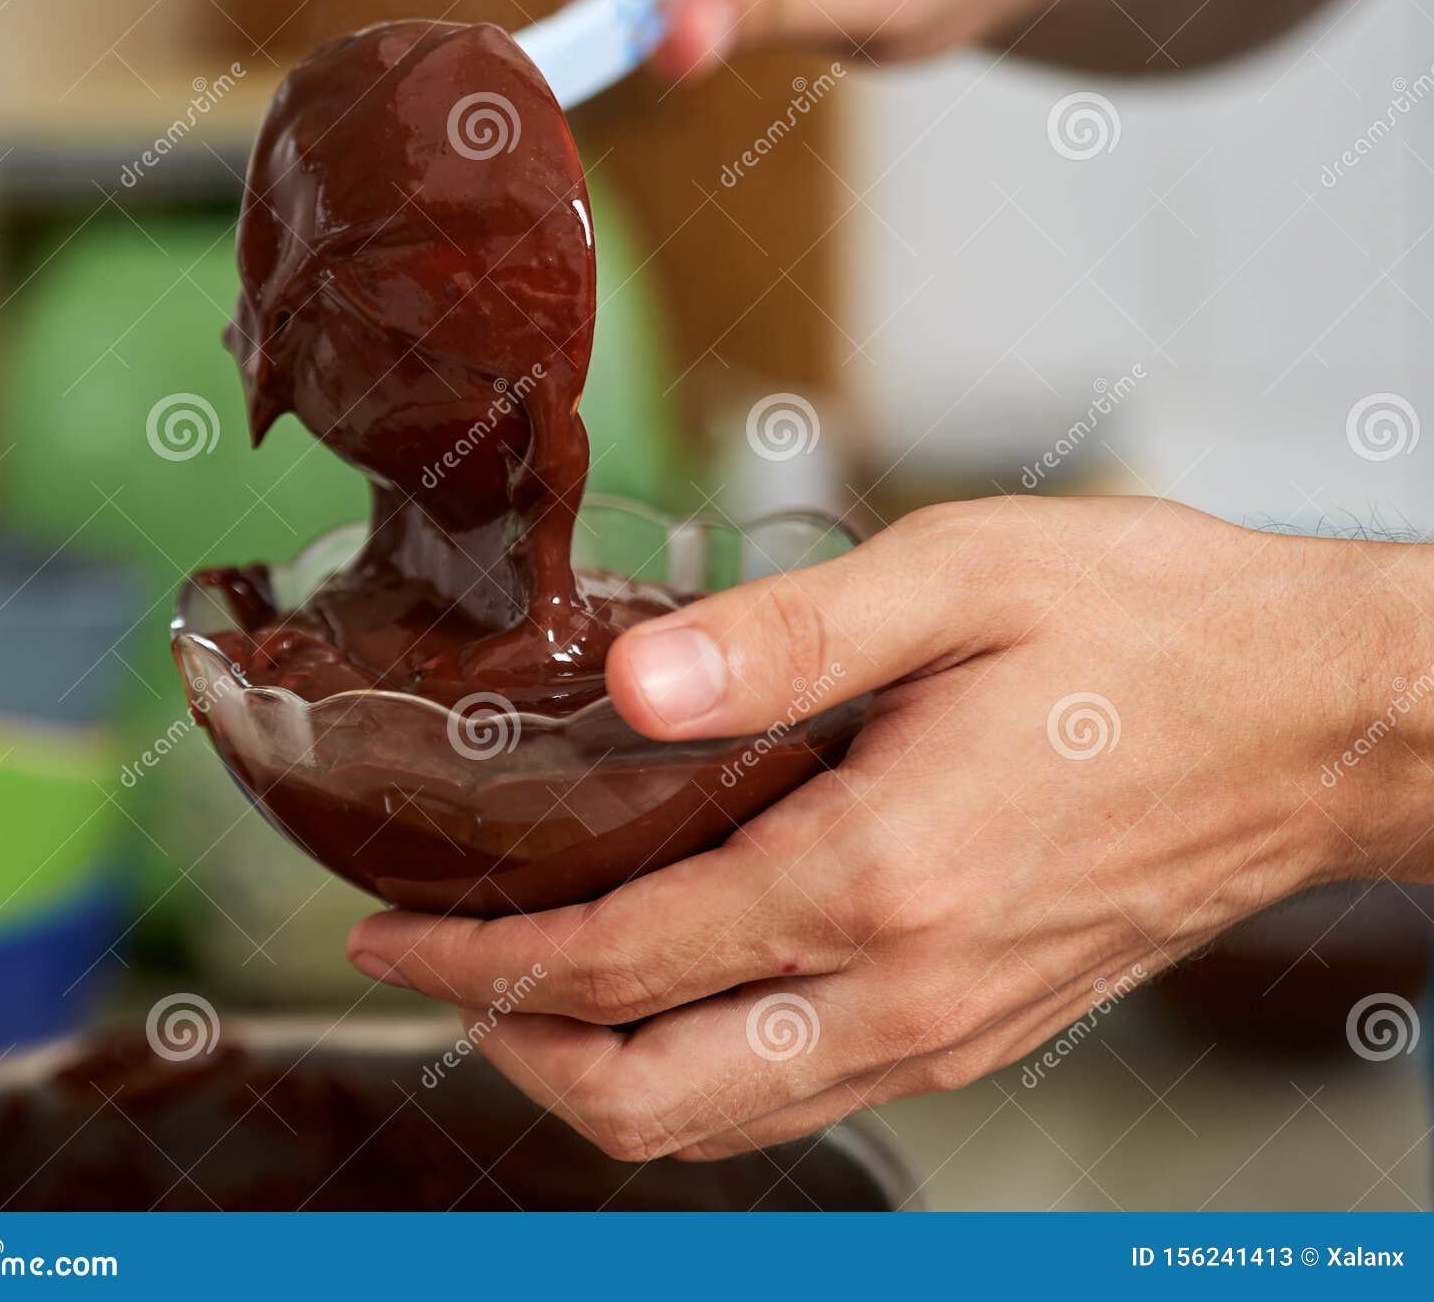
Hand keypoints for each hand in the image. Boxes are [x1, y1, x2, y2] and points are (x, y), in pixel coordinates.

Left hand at [348, 496, 1433, 1159]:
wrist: (1311, 723)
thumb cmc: (1149, 637)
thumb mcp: (960, 581)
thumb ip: (784, 637)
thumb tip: (633, 686)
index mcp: (880, 875)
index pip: (620, 962)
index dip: (481, 959)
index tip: (393, 927)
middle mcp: (907, 988)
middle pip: (649, 1098)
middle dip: (512, 1046)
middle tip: (437, 968)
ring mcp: (948, 1030)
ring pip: (722, 1122)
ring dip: (598, 1074)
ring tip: (527, 988)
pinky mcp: (979, 1028)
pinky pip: (804, 1096)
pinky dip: (700, 1070)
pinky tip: (672, 986)